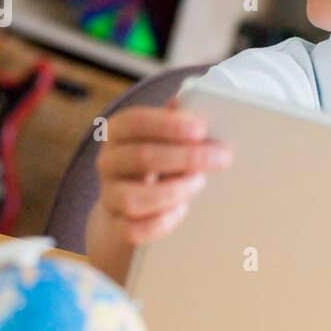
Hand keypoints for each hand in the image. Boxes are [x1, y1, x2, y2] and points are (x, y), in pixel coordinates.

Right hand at [94, 95, 232, 244]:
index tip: (201, 128)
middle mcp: (109, 162)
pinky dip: (163, 222)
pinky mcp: (118, 226)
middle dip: (187, 157)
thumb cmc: (157, 160)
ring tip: (199, 183)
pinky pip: (136, 230)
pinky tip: (183, 209)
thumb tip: (189, 99)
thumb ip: (177, 119)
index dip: (169, 124)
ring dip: (174, 191)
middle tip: (222, 157)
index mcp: (118, 132)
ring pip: (134, 198)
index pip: (135, 122)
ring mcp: (110, 196)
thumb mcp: (164, 135)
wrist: (131, 203)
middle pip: (141, 157)